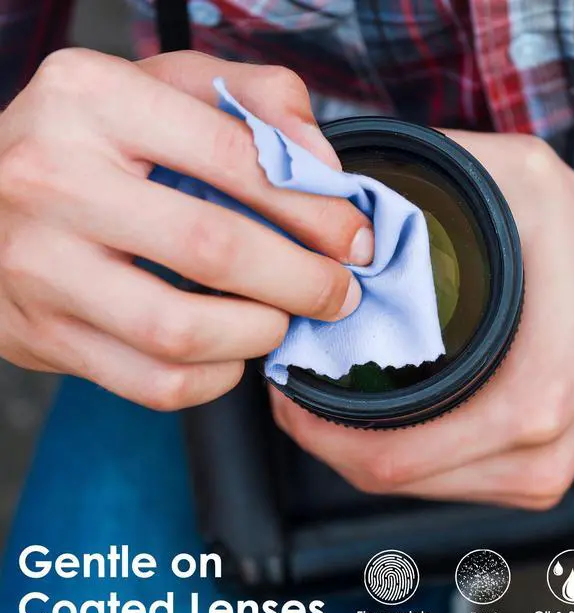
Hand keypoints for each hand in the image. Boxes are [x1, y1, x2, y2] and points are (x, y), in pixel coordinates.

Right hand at [0, 50, 372, 408]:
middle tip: (338, 293)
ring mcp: (40, 265)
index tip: (354, 241)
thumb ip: (254, 98)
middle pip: (214, 250)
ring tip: (280, 319)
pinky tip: (229, 351)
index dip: (317, 210)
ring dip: (259, 334)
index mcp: (93, 98)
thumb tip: (321, 162)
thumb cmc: (95, 141)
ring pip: (181, 330)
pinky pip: (153, 383)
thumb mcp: (167, 88)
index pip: (238, 157)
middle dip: (304, 282)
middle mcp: (53, 178)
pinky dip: (214, 378)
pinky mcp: (41, 334)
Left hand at [271, 132, 573, 509]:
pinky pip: (436, 480)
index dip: (316, 425)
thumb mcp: (512, 179)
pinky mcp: (530, 476)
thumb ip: (424, 176)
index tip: (285, 380)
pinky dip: (391, 449)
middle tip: (294, 378)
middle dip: (322, 432)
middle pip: (387, 477)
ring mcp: (534, 473)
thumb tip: (335, 192)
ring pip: (406, 486)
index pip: (388, 454)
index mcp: (529, 400)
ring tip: (323, 388)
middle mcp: (534, 454)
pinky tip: (372, 409)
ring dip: (351, 442)